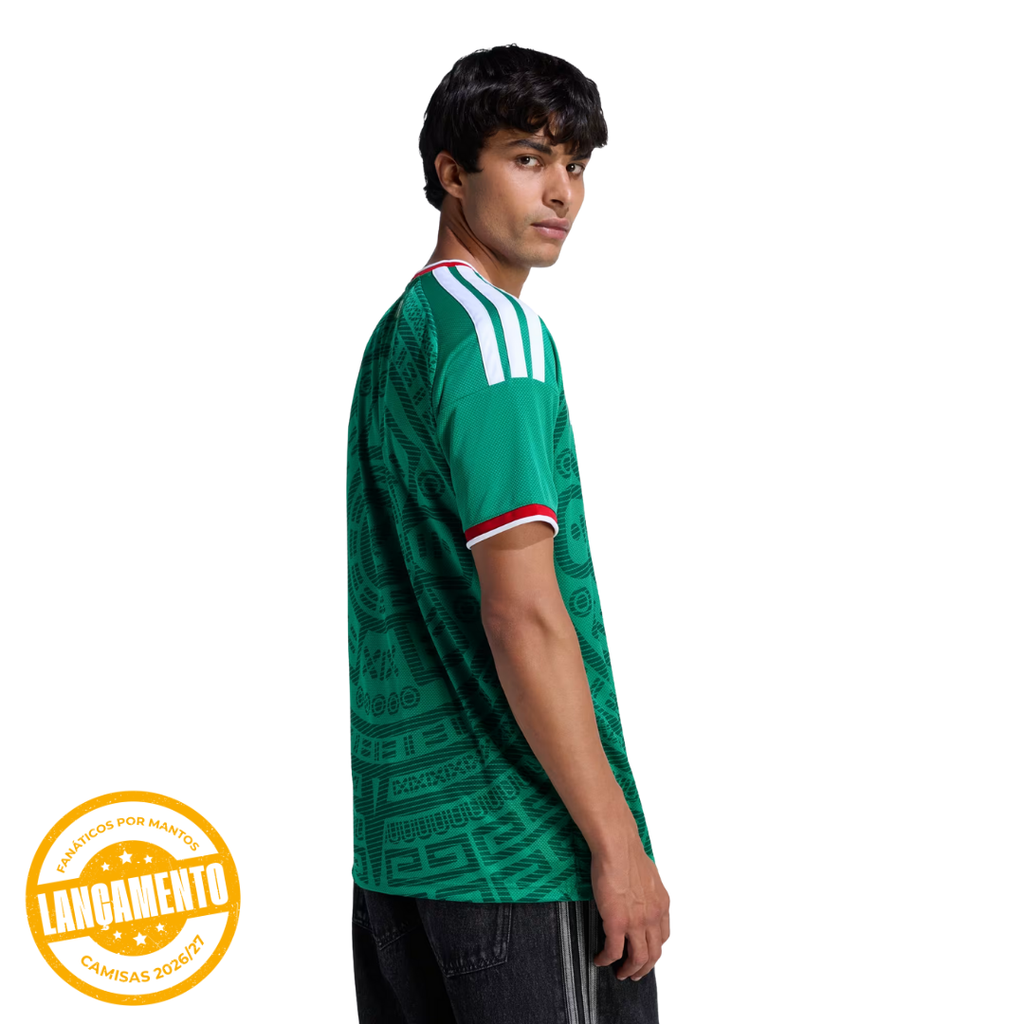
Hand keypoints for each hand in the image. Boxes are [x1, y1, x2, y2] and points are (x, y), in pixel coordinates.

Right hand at [590, 834, 669, 981]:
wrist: (618, 847)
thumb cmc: (627, 853)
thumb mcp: (648, 875)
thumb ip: (646, 891)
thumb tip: (638, 894)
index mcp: (661, 904)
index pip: (662, 936)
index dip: (653, 949)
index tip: (645, 953)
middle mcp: (653, 917)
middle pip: (653, 953)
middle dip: (644, 967)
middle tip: (634, 973)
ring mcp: (636, 922)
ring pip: (638, 958)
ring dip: (629, 970)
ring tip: (620, 973)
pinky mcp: (617, 923)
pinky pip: (613, 951)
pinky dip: (607, 959)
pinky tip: (600, 960)